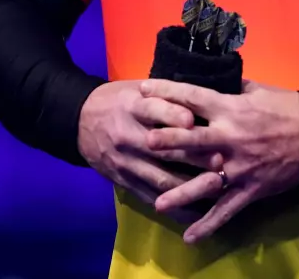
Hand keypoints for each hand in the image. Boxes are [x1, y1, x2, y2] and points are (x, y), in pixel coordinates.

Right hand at [78, 80, 223, 220]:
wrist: (79, 120)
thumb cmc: (117, 100)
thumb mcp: (136, 89)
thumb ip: (165, 96)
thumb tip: (201, 101)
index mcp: (132, 107)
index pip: (152, 109)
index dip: (172, 115)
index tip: (194, 120)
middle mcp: (128, 135)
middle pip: (162, 149)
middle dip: (192, 157)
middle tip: (219, 161)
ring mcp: (125, 162)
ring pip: (159, 178)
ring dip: (189, 186)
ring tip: (215, 187)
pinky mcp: (123, 181)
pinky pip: (150, 197)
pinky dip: (174, 206)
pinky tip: (195, 210)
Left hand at [141, 78, 298, 243]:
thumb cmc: (285, 107)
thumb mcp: (257, 88)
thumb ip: (230, 86)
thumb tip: (210, 75)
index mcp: (230, 108)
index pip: (193, 97)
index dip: (167, 92)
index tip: (143, 90)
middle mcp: (231, 138)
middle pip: (194, 140)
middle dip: (169, 142)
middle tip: (146, 144)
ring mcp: (240, 167)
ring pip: (206, 182)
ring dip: (182, 193)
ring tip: (158, 204)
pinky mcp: (250, 189)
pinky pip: (227, 209)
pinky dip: (209, 224)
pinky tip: (190, 236)